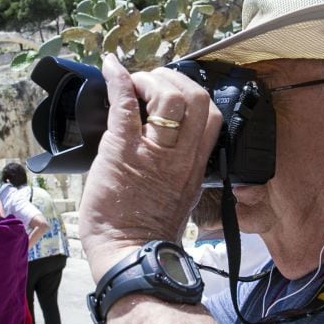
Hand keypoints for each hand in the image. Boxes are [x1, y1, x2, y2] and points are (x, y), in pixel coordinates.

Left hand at [78, 55, 221, 281]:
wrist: (129, 255)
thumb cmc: (147, 229)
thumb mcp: (180, 194)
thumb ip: (180, 166)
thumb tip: (164, 142)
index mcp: (196, 164)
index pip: (212, 115)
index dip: (191, 94)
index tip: (169, 94)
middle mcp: (182, 156)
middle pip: (196, 99)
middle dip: (172, 81)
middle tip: (150, 85)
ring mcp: (154, 154)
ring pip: (169, 98)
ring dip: (149, 80)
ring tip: (134, 85)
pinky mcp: (123, 153)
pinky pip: (126, 107)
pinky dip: (117, 81)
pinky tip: (111, 68)